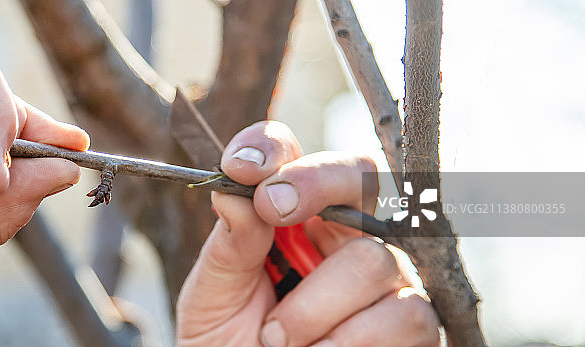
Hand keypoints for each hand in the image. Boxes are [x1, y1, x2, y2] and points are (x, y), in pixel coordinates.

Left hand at [176, 121, 439, 345]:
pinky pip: (405, 315)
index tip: (241, 168)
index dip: (272, 148)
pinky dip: (348, 341)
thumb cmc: (226, 340)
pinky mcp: (412, 326)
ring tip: (277, 338)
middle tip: (271, 209)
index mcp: (290, 216)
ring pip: (372, 259)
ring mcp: (384, 278)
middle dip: (314, 184)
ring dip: (313, 307)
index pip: (291, 156)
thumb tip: (234, 192)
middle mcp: (343, 236)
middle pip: (357, 177)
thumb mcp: (214, 292)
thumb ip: (230, 244)